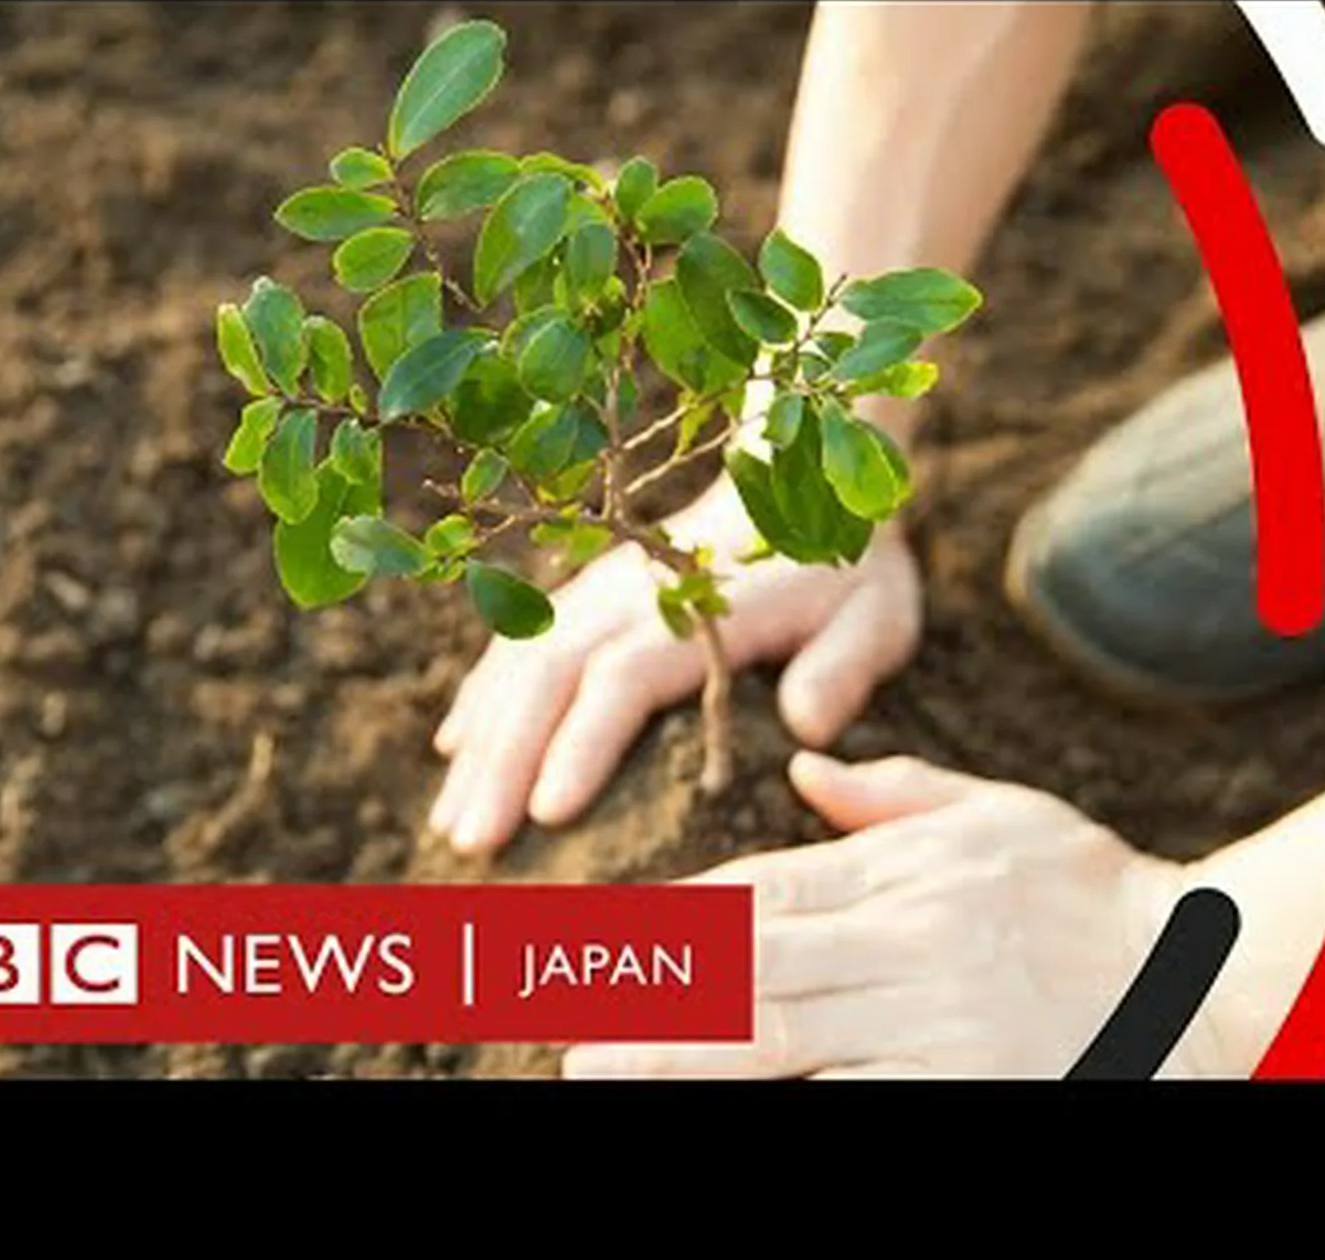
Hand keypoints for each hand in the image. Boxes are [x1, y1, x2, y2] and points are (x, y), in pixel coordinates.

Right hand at [429, 477, 923, 854]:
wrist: (803, 481)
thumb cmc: (845, 572)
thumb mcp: (875, 616)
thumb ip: (843, 668)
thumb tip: (806, 727)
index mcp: (701, 608)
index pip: (625, 678)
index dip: (584, 743)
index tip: (548, 812)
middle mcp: (632, 595)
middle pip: (550, 677)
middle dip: (505, 761)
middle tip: (472, 843)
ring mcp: (599, 590)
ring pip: (520, 663)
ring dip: (482, 743)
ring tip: (449, 823)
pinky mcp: (584, 593)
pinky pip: (517, 642)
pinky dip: (481, 695)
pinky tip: (453, 750)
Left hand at [563, 751, 1216, 1078]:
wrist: (1207, 977)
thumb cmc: (1095, 891)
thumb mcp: (1001, 815)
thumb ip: (896, 794)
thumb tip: (804, 765)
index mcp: (909, 875)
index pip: (763, 892)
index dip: (673, 917)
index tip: (599, 935)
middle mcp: (910, 946)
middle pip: (753, 968)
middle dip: (650, 993)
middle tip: (561, 1019)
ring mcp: (936, 1026)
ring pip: (785, 1039)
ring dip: (683, 1055)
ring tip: (599, 1069)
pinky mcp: (961, 1088)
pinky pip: (854, 1094)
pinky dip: (792, 1095)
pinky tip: (728, 1103)